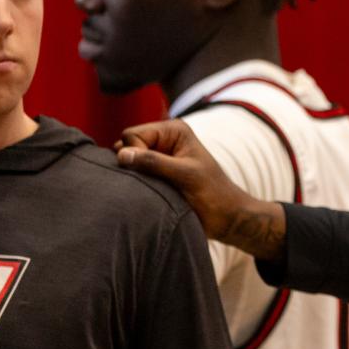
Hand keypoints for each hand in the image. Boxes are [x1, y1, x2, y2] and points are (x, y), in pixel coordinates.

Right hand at [118, 120, 287, 257]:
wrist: (226, 217)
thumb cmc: (213, 194)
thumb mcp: (184, 175)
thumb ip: (153, 162)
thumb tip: (122, 154)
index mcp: (173, 130)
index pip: (132, 135)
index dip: (134, 153)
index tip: (151, 173)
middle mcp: (163, 139)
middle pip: (125, 146)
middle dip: (130, 164)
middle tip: (149, 183)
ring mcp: (158, 157)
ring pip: (127, 162)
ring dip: (132, 176)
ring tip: (150, 190)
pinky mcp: (156, 174)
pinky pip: (133, 175)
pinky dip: (134, 184)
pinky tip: (145, 194)